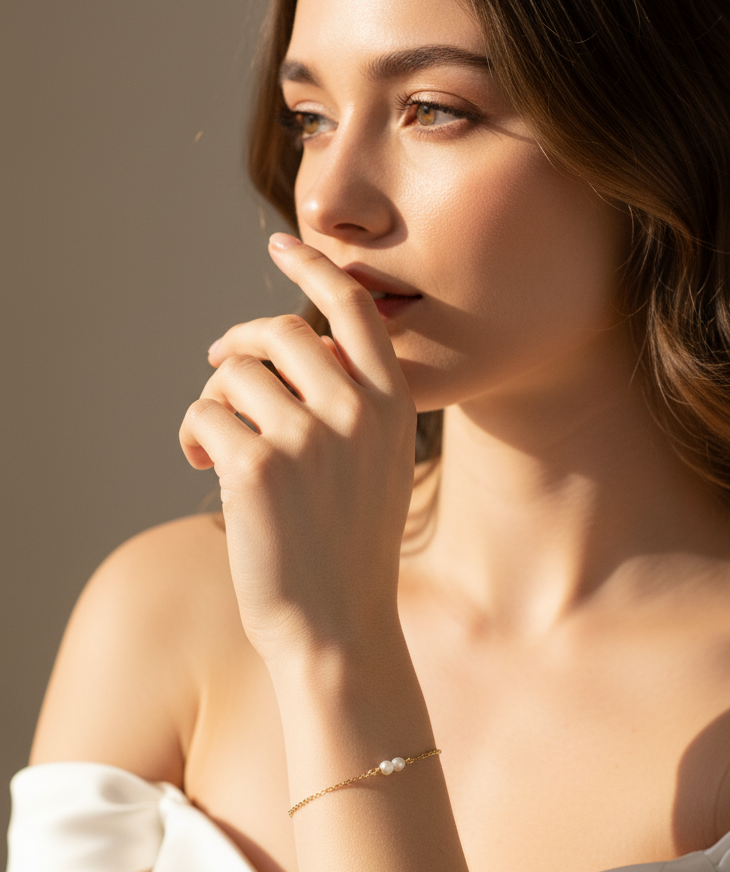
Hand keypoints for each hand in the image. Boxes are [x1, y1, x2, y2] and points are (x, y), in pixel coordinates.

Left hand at [179, 235, 417, 675]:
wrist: (341, 626)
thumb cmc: (352, 546)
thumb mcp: (375, 464)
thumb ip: (349, 402)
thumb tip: (286, 344)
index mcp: (394, 405)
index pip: (354, 310)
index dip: (315, 268)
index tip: (281, 245)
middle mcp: (357, 410)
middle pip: (278, 331)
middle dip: (238, 344)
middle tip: (218, 365)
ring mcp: (309, 437)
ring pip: (234, 373)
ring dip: (215, 400)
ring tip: (217, 444)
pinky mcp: (258, 466)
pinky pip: (203, 412)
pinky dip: (193, 434)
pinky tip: (204, 465)